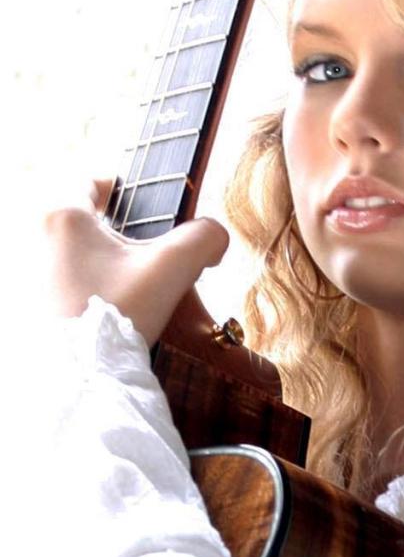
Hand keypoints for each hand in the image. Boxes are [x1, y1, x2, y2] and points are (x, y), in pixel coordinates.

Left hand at [43, 179, 228, 346]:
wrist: (82, 373)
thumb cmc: (117, 312)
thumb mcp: (172, 267)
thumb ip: (204, 238)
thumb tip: (215, 237)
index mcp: (64, 218)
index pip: (91, 182)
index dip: (121, 186)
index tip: (138, 199)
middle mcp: (39, 242)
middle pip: (84, 222)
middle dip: (117, 234)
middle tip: (146, 253)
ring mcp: (34, 277)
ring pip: (77, 257)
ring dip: (105, 265)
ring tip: (134, 288)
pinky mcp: (35, 308)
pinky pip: (67, 287)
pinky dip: (91, 292)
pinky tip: (114, 313)